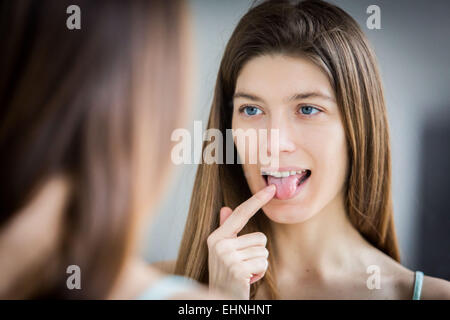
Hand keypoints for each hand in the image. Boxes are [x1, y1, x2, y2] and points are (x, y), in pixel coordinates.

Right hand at [207, 184, 275, 298]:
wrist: (219, 299)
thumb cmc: (225, 274)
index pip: (241, 214)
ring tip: (245, 272)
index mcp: (217, 237)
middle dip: (257, 252)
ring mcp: (228, 257)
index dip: (257, 200)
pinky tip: (247, 279)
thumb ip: (226, 230)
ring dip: (259, 264)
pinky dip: (260, 273)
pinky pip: (263, 263)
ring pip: (264, 251)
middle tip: (244, 265)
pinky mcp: (238, 269)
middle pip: (260, 237)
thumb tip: (226, 208)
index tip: (271, 189)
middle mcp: (220, 245)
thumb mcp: (223, 252)